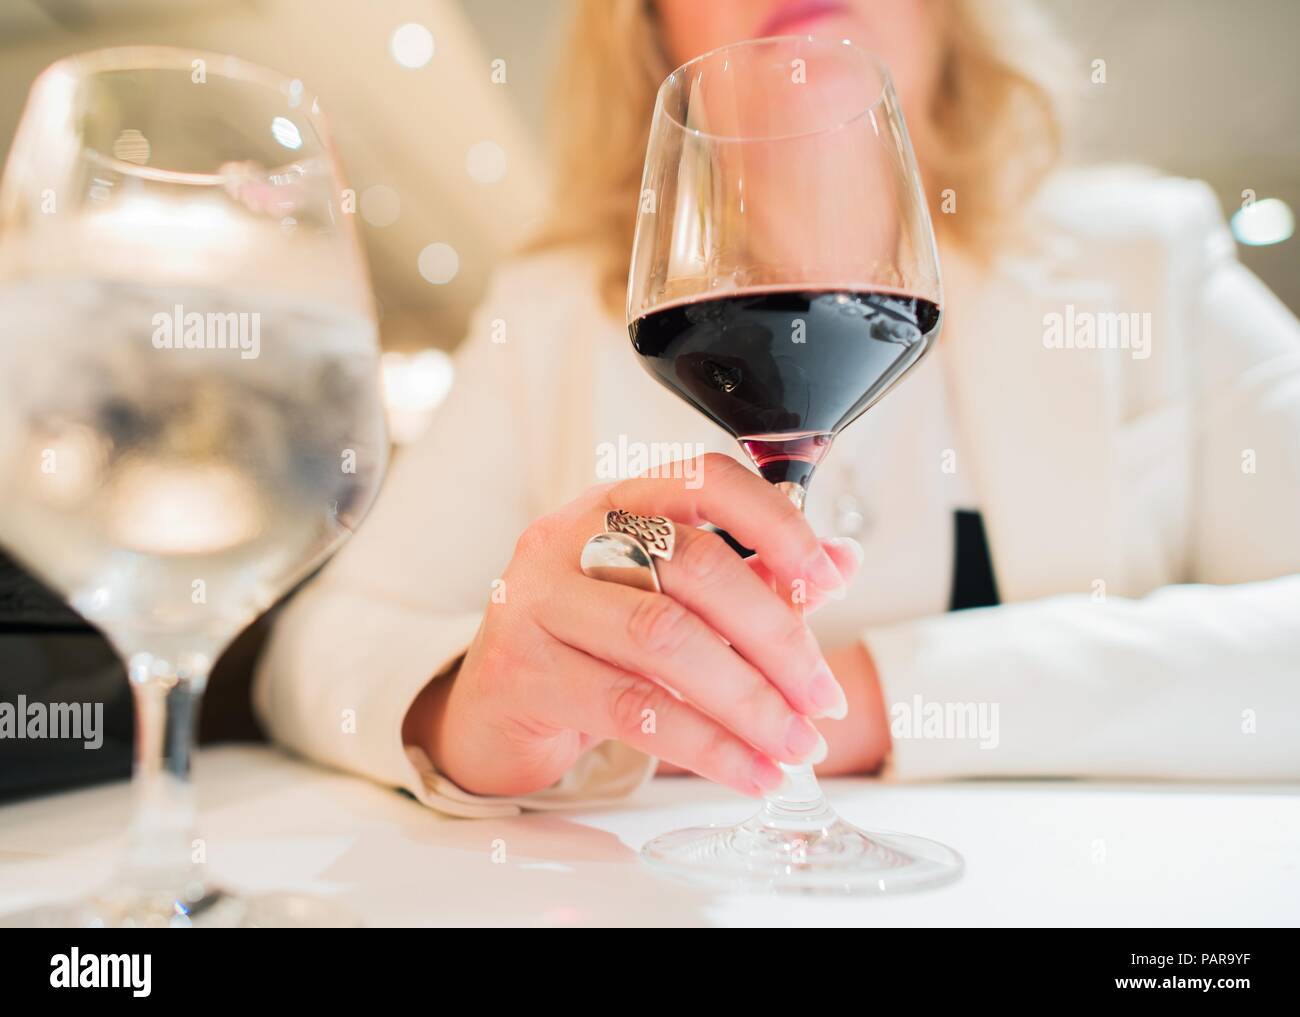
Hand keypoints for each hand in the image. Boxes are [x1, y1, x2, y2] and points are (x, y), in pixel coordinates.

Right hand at [402, 454, 861, 797]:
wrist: (490, 710)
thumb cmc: (586, 644)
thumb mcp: (664, 598)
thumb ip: (748, 575)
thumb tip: (840, 562)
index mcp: (613, 503)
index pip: (703, 481)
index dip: (774, 521)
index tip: (827, 577)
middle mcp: (568, 538)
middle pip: (693, 567)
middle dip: (776, 637)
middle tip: (822, 698)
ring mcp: (537, 601)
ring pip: (665, 640)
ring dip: (748, 700)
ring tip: (795, 744)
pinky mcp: (526, 673)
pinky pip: (634, 709)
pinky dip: (707, 747)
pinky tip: (747, 771)